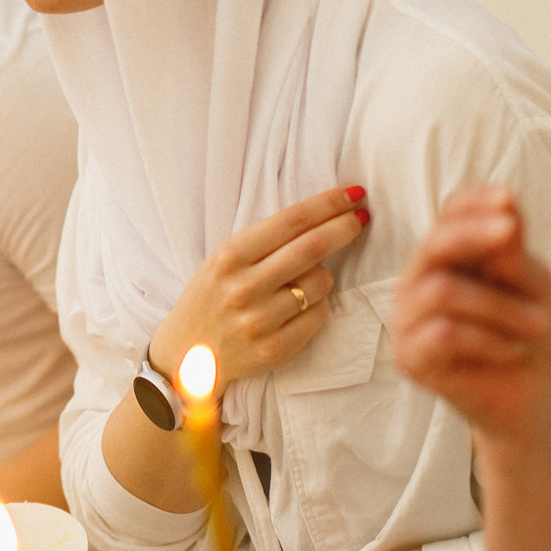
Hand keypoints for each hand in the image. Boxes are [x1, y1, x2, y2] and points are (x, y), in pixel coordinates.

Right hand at [149, 185, 368, 393]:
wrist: (188, 356)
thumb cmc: (212, 297)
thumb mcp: (223, 260)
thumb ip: (265, 241)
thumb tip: (321, 218)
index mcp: (230, 256)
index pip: (291, 221)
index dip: (328, 204)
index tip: (354, 193)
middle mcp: (243, 287)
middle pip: (311, 248)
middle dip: (344, 227)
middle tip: (362, 217)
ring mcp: (259, 320)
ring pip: (320, 283)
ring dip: (323, 276)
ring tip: (303, 282)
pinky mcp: (274, 350)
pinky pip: (319, 316)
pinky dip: (318, 306)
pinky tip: (299, 309)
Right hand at [389, 186, 550, 441]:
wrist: (529, 399)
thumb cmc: (528, 333)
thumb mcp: (532, 286)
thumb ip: (513, 253)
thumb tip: (507, 210)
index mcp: (447, 256)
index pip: (448, 215)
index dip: (475, 203)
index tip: (510, 199)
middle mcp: (417, 280)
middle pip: (433, 244)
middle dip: (473, 234)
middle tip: (511, 233)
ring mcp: (406, 318)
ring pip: (442, 290)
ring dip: (501, 306)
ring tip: (541, 325)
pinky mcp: (407, 357)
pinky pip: (443, 334)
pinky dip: (488, 340)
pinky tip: (515, 350)